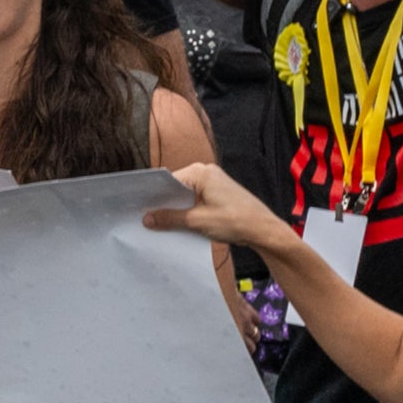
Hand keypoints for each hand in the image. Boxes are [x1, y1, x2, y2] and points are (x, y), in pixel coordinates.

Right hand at [150, 159, 296, 257]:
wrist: (265, 230)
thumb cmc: (236, 221)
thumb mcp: (198, 221)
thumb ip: (170, 218)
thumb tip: (147, 218)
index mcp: (201, 172)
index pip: (168, 181)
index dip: (153, 196)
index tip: (137, 208)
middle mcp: (206, 173)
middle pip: (175, 188)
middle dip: (163, 204)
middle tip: (143, 218)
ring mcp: (213, 183)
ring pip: (185, 196)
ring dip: (175, 210)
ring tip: (157, 224)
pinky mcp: (217, 195)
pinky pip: (195, 201)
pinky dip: (186, 211)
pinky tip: (177, 224)